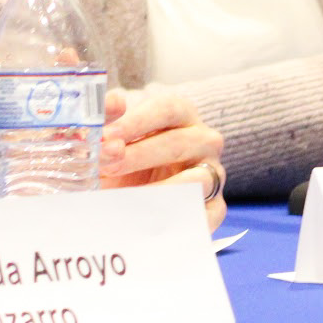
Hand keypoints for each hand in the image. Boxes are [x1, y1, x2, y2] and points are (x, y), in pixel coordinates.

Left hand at [98, 91, 226, 230]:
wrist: (131, 198)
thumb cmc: (123, 158)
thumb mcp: (112, 139)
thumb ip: (107, 118)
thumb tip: (113, 101)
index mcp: (181, 115)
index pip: (167, 109)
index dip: (137, 121)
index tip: (108, 135)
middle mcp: (203, 140)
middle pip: (178, 143)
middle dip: (138, 155)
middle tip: (107, 165)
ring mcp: (213, 174)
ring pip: (196, 179)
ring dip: (159, 188)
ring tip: (126, 196)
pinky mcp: (214, 208)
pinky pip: (203, 214)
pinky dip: (176, 218)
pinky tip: (148, 221)